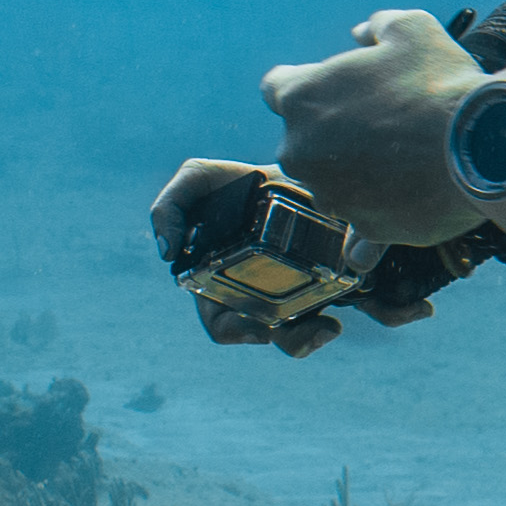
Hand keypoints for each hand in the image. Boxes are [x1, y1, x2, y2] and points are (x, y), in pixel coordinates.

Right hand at [156, 160, 354, 353]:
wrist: (293, 166)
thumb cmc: (238, 178)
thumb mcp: (196, 178)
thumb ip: (168, 208)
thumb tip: (167, 253)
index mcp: (220, 282)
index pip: (222, 324)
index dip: (237, 330)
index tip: (259, 327)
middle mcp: (253, 294)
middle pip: (267, 334)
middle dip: (287, 338)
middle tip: (309, 329)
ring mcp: (291, 292)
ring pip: (297, 334)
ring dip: (309, 339)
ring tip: (329, 329)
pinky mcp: (325, 284)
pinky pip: (328, 313)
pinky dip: (331, 321)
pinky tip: (338, 316)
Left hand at [261, 7, 498, 249]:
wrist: (483, 148)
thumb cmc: (441, 82)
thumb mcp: (412, 29)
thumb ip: (378, 26)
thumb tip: (361, 34)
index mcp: (302, 97)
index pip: (276, 87)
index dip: (304, 82)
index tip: (329, 87)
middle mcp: (302, 151)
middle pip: (305, 140)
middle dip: (332, 132)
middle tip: (380, 122)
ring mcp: (331, 194)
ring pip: (334, 183)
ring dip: (356, 174)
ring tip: (405, 162)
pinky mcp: (365, 227)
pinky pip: (362, 230)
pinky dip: (372, 229)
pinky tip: (385, 227)